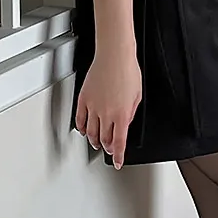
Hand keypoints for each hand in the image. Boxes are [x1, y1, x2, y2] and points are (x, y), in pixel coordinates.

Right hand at [75, 45, 142, 168]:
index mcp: (122, 115)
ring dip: (95, 141)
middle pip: (104, 139)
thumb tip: (125, 124)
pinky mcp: (83, 99)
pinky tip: (84, 130)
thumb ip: (130, 113)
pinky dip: (82, 128)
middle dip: (108, 148)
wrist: (115, 56)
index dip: (119, 156)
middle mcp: (106, 113)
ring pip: (91, 132)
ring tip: (97, 143)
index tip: (118, 162)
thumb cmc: (128, 71)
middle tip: (109, 150)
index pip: (119, 143)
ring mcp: (93, 107)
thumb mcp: (137, 96)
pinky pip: (80, 119)